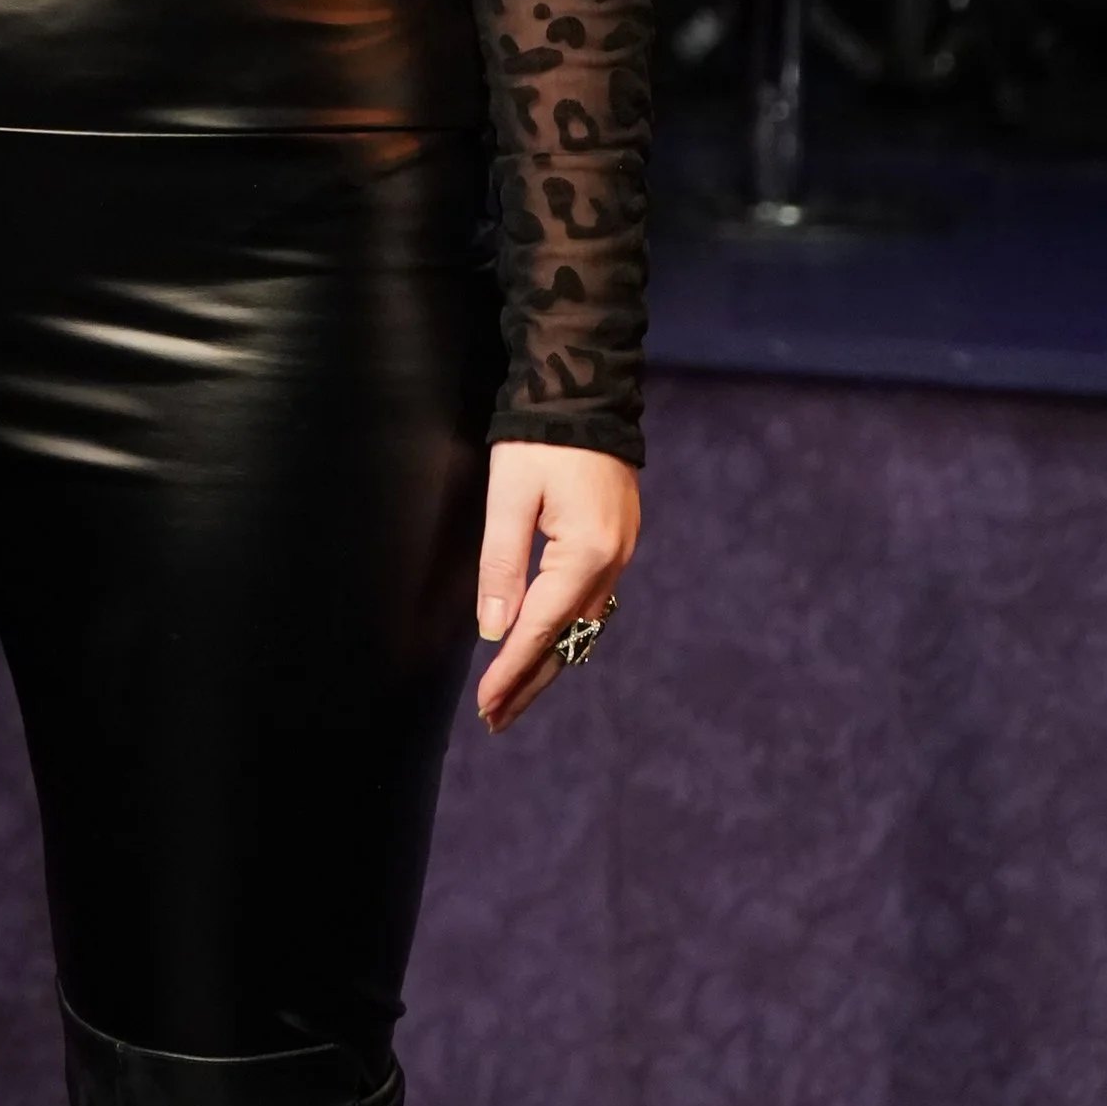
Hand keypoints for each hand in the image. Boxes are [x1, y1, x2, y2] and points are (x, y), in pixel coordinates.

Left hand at [473, 441, 640, 732]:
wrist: (585, 386)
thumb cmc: (539, 437)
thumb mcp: (509, 495)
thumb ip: (501, 563)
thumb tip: (495, 630)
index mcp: (585, 554)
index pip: (541, 628)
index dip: (511, 672)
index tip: (485, 707)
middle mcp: (611, 562)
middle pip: (569, 640)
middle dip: (531, 682)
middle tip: (496, 720)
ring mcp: (621, 552)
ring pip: (583, 625)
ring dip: (549, 659)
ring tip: (514, 692)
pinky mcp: (619, 539)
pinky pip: (592, 601)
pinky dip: (566, 629)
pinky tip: (547, 642)